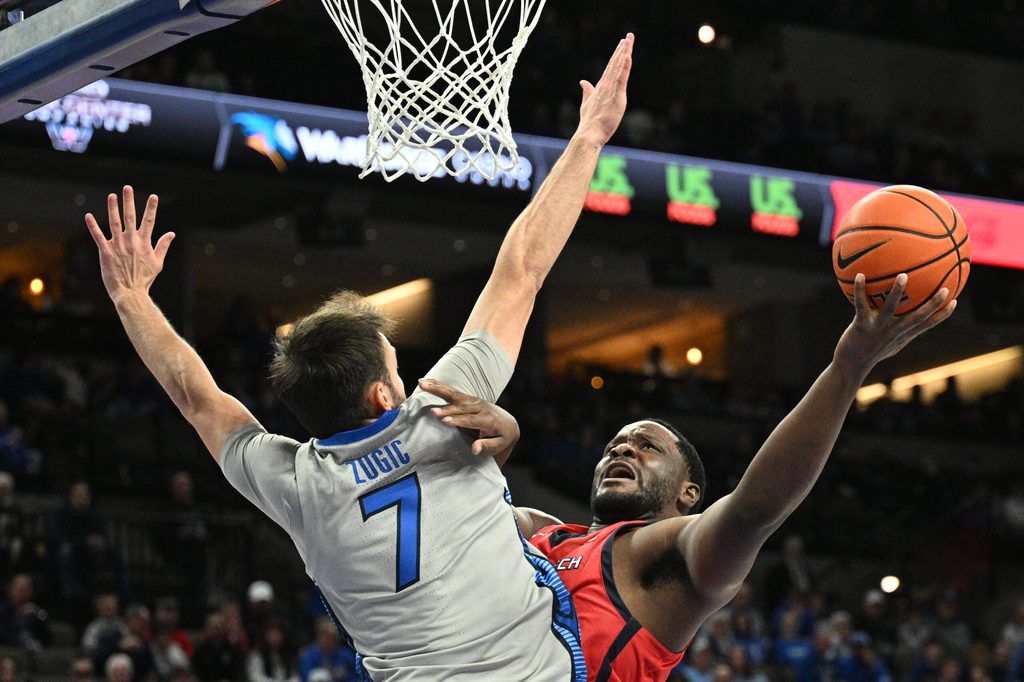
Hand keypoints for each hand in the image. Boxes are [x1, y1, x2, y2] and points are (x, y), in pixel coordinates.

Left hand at [85, 186, 174, 302]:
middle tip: (128, 188)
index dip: (151, 208)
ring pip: (114, 223)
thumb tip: (171, 234)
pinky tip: (88, 216)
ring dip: (112, 208)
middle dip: (129, 201)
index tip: (153, 196)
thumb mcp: (158, 263)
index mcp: (144, 243)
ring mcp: (118, 246)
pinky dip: (93, 226)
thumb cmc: (145, 279)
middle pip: (130, 217)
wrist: (130, 293)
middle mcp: (131, 242)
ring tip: (112, 196)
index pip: (149, 221)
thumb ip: (163, 246)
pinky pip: (98, 237)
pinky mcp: (106, 253)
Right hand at [418, 379, 519, 459]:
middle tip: (432, 411)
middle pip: (461, 407)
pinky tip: (425, 382)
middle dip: (446, 409)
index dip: (458, 420)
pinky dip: (439, 386)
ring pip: (454, 395)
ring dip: (437, 389)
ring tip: (422, 384)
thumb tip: (474, 449)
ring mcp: (474, 400)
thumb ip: (488, 446)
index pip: (471, 420)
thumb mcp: (499, 445)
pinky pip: (452, 391)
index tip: (445, 421)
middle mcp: (481, 407)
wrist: (509, 424)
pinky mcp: (468, 398)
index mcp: (489, 419)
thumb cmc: (502, 439)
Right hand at [577, 33, 633, 145]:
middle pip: (615, 63)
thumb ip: (587, 92)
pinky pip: (621, 78)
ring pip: (618, 67)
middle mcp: (605, 85)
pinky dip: (625, 67)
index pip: (610, 68)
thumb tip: (583, 82)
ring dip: (624, 53)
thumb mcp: (587, 104)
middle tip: (629, 36)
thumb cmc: (589, 122)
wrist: (589, 133)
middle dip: (622, 49)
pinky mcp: (616, 96)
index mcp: (601, 87)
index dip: (616, 55)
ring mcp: (610, 89)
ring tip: (629, 40)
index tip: (622, 44)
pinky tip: (627, 56)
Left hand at [834, 273, 955, 373]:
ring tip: (903, 275)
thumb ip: (899, 329)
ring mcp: (878, 328)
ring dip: (897, 292)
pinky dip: (860, 290)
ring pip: (890, 308)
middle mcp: (894, 332)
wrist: (851, 364)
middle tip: (945, 289)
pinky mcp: (861, 325)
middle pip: (917, 317)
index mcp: (903, 335)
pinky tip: (860, 275)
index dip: (942, 314)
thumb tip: (906, 313)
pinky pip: (861, 305)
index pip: (927, 325)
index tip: (955, 301)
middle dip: (932, 304)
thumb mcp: (889, 342)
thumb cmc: (871, 350)